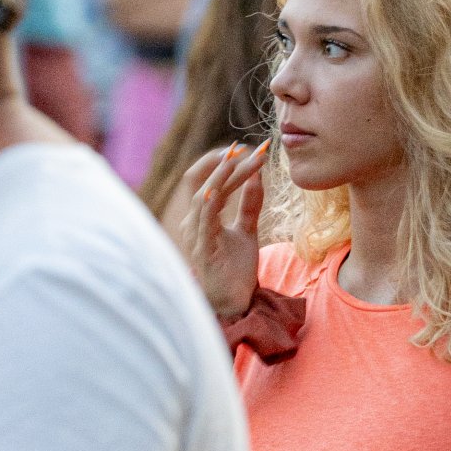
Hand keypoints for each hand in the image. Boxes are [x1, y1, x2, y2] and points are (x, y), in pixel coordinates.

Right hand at [179, 139, 269, 320]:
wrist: (235, 302)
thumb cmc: (235, 268)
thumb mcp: (247, 230)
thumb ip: (249, 204)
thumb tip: (257, 175)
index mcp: (202, 217)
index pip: (211, 181)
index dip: (229, 164)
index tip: (252, 150)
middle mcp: (193, 222)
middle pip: (205, 182)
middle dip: (227, 163)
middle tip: (251, 149)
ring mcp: (195, 235)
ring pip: (203, 195)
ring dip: (224, 176)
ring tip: (242, 160)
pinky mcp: (202, 248)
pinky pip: (203, 220)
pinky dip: (210, 200)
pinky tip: (219, 186)